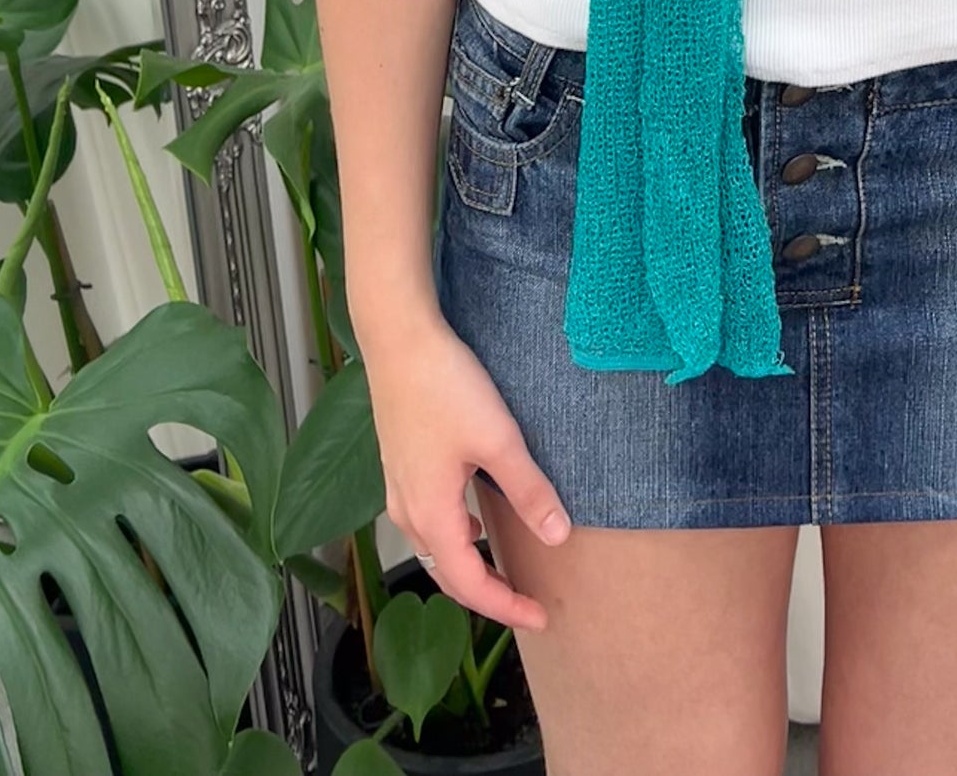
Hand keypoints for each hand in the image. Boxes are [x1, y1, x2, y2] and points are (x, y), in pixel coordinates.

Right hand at [360, 309, 572, 631]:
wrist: (398, 341)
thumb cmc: (445, 386)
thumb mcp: (498, 439)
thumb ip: (528, 490)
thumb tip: (558, 536)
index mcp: (431, 515)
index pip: (469, 585)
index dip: (505, 607)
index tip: (540, 616)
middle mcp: (407, 512)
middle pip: (447, 574)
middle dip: (487, 593)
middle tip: (527, 601)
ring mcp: (398, 489)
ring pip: (434, 548)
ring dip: (468, 567)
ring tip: (505, 567)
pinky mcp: (400, 467)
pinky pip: (427, 520)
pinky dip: (453, 538)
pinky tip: (474, 519)